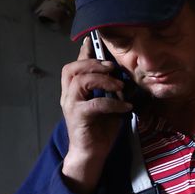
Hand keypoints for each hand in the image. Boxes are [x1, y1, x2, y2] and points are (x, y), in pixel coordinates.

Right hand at [60, 36, 134, 193]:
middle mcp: (69, 95)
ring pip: (80, 81)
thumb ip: (109, 89)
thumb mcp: (108, 103)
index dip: (84, 52)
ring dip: (103, 79)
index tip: (94, 41)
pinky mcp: (79, 117)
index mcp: (74, 90)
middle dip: (93, 63)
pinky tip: (125, 106)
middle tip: (112, 67)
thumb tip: (122, 76)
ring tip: (120, 85)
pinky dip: (112, 102)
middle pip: (71, 69)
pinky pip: (95, 103)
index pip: (74, 66)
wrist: (91, 152)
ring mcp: (71, 105)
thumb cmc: (100, 128)